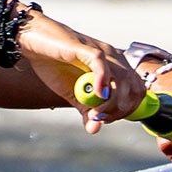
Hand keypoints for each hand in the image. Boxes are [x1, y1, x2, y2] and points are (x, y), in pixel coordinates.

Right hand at [13, 11, 144, 133]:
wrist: (34, 42)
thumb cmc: (55, 64)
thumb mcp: (73, 94)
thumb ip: (86, 110)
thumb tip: (94, 129)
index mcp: (116, 67)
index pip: (137, 91)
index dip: (127, 110)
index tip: (107, 119)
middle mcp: (114, 57)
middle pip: (134, 88)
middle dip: (120, 109)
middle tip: (100, 117)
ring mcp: (102, 52)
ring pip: (122, 80)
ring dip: (111, 103)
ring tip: (94, 113)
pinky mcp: (87, 48)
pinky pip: (102, 64)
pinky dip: (103, 82)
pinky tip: (98, 95)